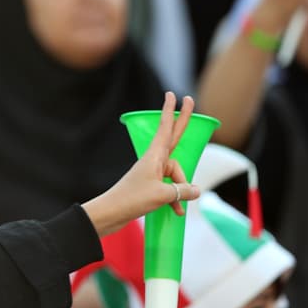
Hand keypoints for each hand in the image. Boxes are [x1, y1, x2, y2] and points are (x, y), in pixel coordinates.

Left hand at [82, 93, 200, 237]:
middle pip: (173, 138)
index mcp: (154, 156)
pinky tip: (176, 213)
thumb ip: (183, 190)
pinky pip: (169, 188)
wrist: (111, 213)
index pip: (166, 128)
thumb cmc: (132, 199)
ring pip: (175, 175)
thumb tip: (196, 190)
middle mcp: (154, 161)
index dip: (170, 111)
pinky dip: (175, 200)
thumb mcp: (162, 195)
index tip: (170, 94)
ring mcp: (152, 172)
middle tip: (190, 99)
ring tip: (178, 208)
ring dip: (180, 191)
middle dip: (183, 120)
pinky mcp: (150, 185)